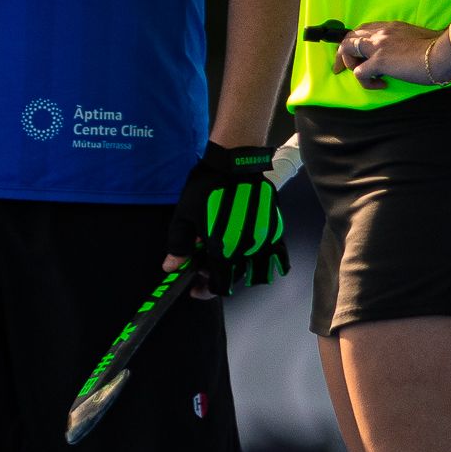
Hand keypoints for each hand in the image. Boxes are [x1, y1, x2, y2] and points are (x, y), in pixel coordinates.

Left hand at [166, 143, 289, 292]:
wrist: (234, 162)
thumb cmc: (206, 187)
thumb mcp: (184, 216)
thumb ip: (179, 245)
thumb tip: (171, 268)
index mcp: (222, 251)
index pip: (218, 285)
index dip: (206, 289)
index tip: (196, 287)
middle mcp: (245, 251)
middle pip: (235, 279)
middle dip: (220, 278)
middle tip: (207, 267)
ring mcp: (262, 242)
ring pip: (257, 272)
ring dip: (242, 272)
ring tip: (230, 261)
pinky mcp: (274, 230)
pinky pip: (279, 257)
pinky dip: (271, 264)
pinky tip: (258, 259)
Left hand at [329, 21, 445, 89]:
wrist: (444, 52)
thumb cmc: (438, 48)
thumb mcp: (417, 38)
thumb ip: (404, 42)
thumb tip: (401, 55)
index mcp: (390, 26)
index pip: (363, 29)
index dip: (354, 42)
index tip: (354, 54)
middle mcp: (381, 32)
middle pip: (349, 37)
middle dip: (342, 53)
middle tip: (341, 68)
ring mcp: (378, 45)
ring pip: (347, 49)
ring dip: (351, 65)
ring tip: (367, 76)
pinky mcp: (379, 60)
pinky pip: (358, 73)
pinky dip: (366, 82)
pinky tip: (381, 85)